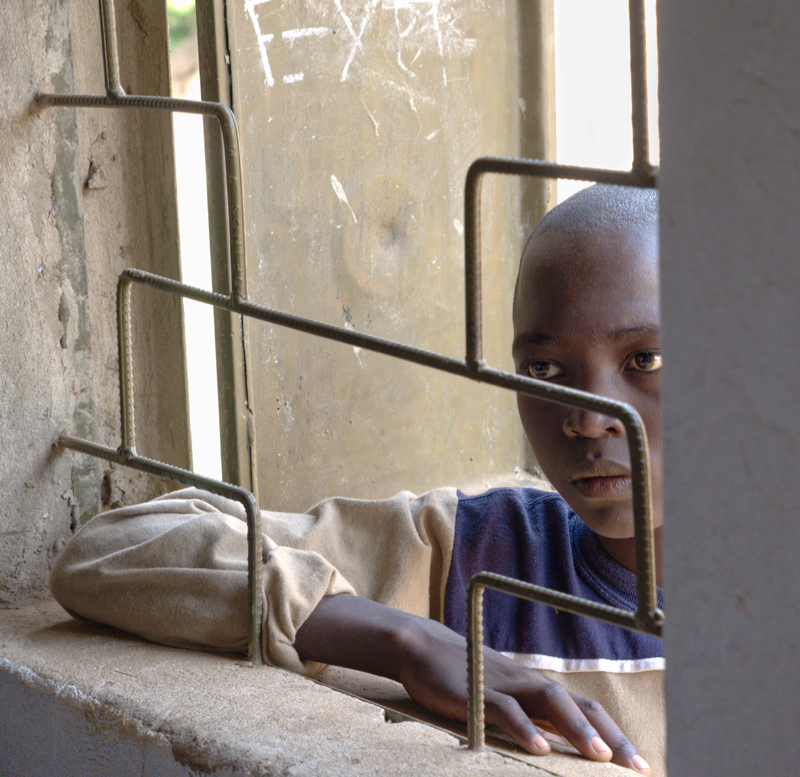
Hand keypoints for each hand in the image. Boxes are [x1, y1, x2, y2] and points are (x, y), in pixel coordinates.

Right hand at [395, 615, 649, 773]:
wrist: (422, 648)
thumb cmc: (463, 679)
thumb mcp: (500, 699)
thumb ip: (526, 718)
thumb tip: (552, 748)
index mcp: (535, 688)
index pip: (583, 708)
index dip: (613, 734)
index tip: (639, 764)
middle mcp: (527, 683)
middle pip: (577, 704)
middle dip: (609, 736)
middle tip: (636, 767)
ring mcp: (503, 685)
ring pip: (548, 701)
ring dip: (576, 728)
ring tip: (599, 757)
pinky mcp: (477, 691)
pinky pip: (504, 709)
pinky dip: (523, 728)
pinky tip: (539, 749)